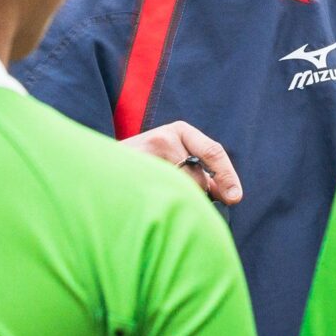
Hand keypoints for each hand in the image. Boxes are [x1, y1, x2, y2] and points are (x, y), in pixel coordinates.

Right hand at [124, 122, 242, 205]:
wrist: (99, 165)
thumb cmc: (144, 164)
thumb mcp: (173, 156)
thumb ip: (199, 171)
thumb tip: (227, 195)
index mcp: (178, 131)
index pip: (213, 151)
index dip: (227, 176)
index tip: (235, 197)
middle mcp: (163, 137)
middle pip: (198, 177)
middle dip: (196, 194)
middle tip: (180, 197)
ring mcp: (146, 154)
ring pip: (180, 189)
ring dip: (177, 200)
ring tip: (158, 193)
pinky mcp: (133, 172)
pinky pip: (162, 196)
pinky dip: (163, 203)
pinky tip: (150, 199)